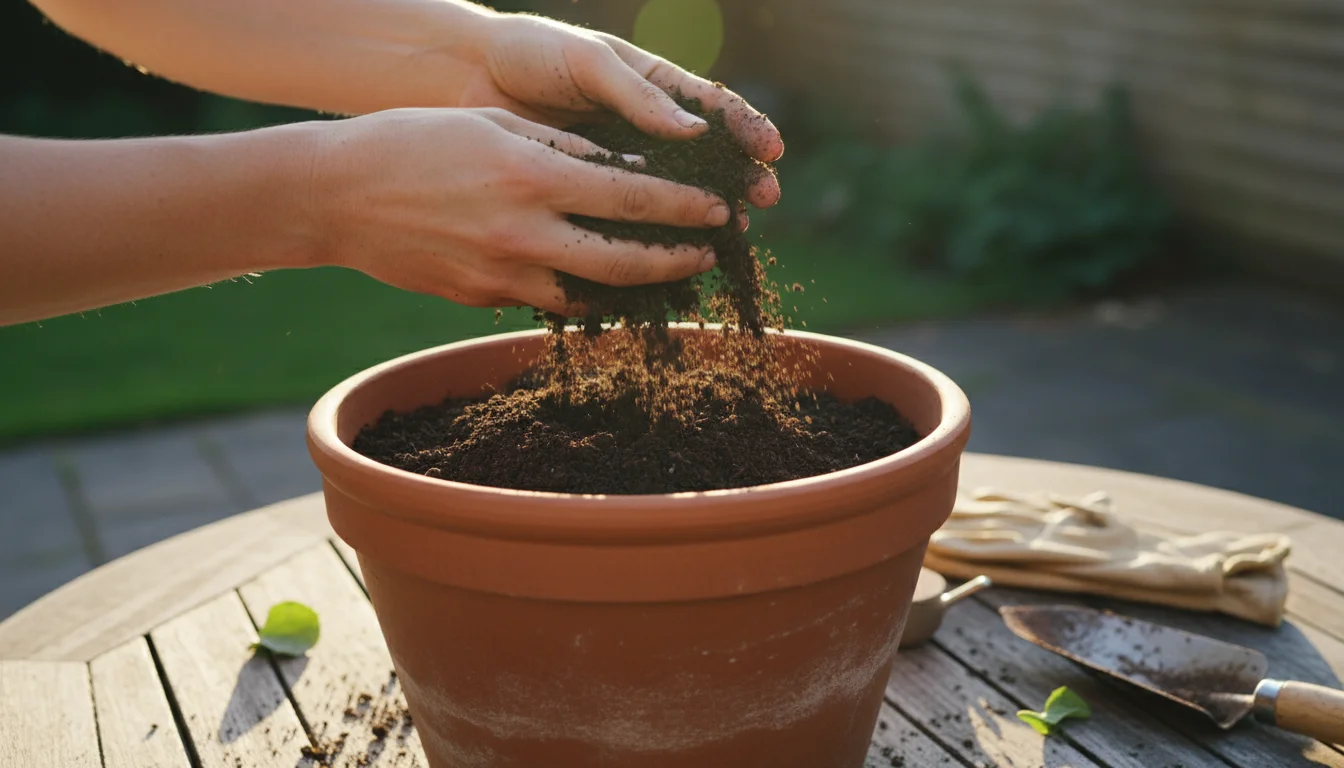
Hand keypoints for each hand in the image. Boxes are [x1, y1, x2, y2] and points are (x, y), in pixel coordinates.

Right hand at [312, 108, 729, 313]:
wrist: (336, 196)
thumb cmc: (414, 142)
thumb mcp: (493, 126)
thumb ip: (562, 150)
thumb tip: (623, 174)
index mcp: (531, 176)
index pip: (631, 199)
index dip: (683, 209)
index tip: (717, 211)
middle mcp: (522, 232)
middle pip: (624, 261)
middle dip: (675, 260)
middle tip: (705, 254)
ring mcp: (500, 274)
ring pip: (589, 294)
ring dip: (633, 287)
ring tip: (661, 274)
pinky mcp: (480, 298)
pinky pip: (543, 298)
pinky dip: (577, 292)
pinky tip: (595, 281)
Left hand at [457, 13, 782, 211]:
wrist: (466, 77)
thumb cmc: (531, 54)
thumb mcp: (588, 63)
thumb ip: (636, 95)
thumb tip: (695, 132)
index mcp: (653, 88)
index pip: (713, 109)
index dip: (747, 129)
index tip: (772, 151)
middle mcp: (645, 131)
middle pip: (705, 162)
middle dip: (738, 181)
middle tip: (762, 202)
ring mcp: (620, 167)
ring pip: (672, 199)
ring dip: (703, 219)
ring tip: (728, 237)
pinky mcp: (589, 198)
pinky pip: (626, 222)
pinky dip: (650, 241)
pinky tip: (669, 260)